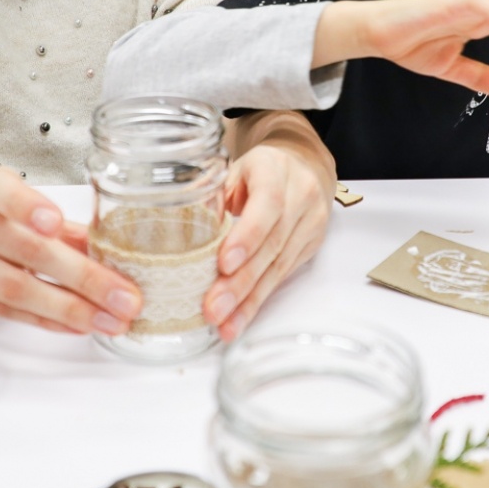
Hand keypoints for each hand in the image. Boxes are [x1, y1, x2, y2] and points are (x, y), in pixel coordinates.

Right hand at [0, 167, 141, 334]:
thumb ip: (53, 222)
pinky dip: (47, 320)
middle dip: (82, 277)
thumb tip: (105, 245)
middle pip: (25, 252)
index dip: (28, 207)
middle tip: (124, 295)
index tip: (55, 222)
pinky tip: (78, 326)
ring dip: (70, 308)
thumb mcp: (4, 199)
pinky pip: (8, 311)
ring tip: (110, 319)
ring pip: (16, 289)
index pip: (1, 192)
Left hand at [202, 143, 331, 341]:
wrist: (303, 164)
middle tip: (214, 307)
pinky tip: (239, 319)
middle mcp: (299, 194)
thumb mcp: (232, 169)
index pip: (267, 203)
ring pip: (280, 266)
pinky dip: (259, 300)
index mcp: (274, 169)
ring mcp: (310, 222)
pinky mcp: (311, 245)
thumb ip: (210, 194)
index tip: (224, 264)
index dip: (247, 236)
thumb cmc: (258, 169)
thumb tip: (176, 225)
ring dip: (249, 299)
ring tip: (224, 322)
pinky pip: (283, 276)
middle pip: (272, 243)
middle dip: (242, 280)